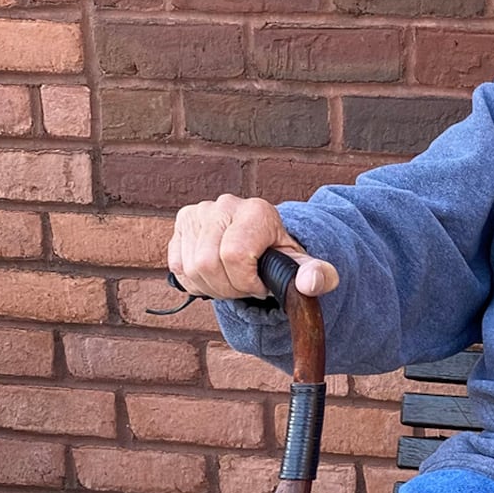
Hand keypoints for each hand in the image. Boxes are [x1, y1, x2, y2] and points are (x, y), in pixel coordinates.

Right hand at [167, 193, 338, 303]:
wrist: (262, 242)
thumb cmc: (280, 255)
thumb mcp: (302, 266)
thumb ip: (316, 275)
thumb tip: (311, 283)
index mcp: (256, 211)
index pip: (234, 256)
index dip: (245, 281)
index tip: (260, 284)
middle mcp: (225, 204)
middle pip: (207, 263)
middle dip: (227, 288)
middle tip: (244, 286)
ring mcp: (200, 212)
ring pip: (191, 268)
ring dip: (211, 286)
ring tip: (231, 280)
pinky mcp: (182, 222)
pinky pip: (177, 266)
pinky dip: (195, 281)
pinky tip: (214, 275)